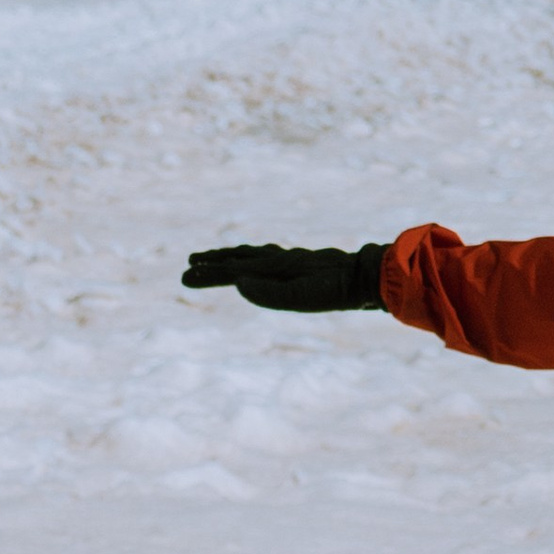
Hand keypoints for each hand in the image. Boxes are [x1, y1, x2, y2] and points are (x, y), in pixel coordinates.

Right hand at [181, 243, 384, 312]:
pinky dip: (252, 258)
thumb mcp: (302, 297)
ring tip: (213, 259)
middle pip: (239, 260)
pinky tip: (255, 262)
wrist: (366, 275)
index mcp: (274, 269)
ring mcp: (290, 261)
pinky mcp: (302, 264)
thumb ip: (269, 294)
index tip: (186, 276)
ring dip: (230, 257)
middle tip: (189, 266)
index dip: (209, 274)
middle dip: (213, 263)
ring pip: (252, 255)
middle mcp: (279, 261)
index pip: (233, 271)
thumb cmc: (336, 290)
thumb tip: (237, 284)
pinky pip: (269, 258)